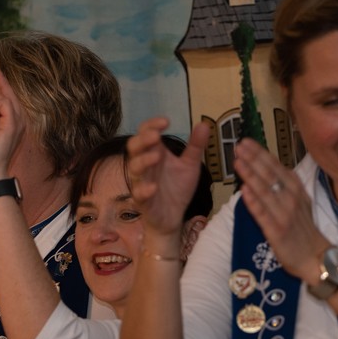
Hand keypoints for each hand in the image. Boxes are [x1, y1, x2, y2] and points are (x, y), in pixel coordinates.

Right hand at [126, 117, 210, 237]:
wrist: (173, 217)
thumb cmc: (177, 188)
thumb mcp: (189, 165)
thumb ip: (195, 146)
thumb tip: (204, 124)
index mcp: (155, 152)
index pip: (145, 133)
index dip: (152, 125)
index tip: (166, 122)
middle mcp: (145, 165)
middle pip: (133, 147)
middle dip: (143, 140)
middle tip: (156, 136)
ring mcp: (141, 182)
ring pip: (134, 168)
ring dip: (143, 160)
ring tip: (157, 156)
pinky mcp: (142, 201)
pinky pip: (138, 194)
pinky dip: (144, 189)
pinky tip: (154, 187)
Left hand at [234, 139, 328, 281]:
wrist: (314, 257)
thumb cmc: (302, 228)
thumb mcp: (298, 200)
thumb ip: (284, 184)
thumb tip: (266, 167)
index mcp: (295, 188)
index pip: (276, 167)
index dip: (260, 154)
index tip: (246, 142)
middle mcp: (291, 198)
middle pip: (270, 175)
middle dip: (253, 159)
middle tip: (238, 145)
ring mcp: (284, 214)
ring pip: (265, 191)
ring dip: (251, 175)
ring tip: (238, 162)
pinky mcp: (277, 231)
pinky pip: (263, 214)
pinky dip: (254, 202)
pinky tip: (244, 190)